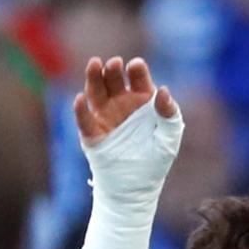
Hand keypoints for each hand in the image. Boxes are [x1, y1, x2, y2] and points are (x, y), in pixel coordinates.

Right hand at [73, 56, 182, 201]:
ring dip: (94, 78)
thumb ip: (169, 113)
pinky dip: (80, 109)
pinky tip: (80, 99)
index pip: (138, 79)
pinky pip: (84, 119)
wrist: (137, 186)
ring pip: (96, 92)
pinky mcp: (92, 134)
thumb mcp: (169, 137)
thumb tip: (163, 90)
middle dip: (113, 70)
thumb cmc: (157, 159)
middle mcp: (121, 104)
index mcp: (142, 101)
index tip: (136, 65)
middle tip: (115, 63)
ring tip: (95, 64)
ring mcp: (105, 117)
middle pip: (114, 81)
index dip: (137, 70)